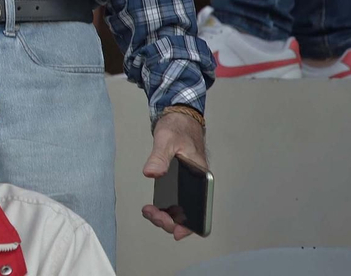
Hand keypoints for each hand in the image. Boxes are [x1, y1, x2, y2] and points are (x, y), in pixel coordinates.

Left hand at [141, 111, 206, 239]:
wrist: (178, 119)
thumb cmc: (178, 129)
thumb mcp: (166, 141)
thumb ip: (159, 157)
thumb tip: (152, 173)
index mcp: (201, 177)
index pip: (201, 208)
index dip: (191, 224)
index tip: (176, 231)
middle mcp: (198, 185)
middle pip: (189, 214)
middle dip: (170, 221)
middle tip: (152, 214)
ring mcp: (189, 186)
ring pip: (181, 211)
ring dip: (166, 217)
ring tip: (149, 212)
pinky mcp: (180, 184)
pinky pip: (175, 203)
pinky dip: (164, 209)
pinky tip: (152, 209)